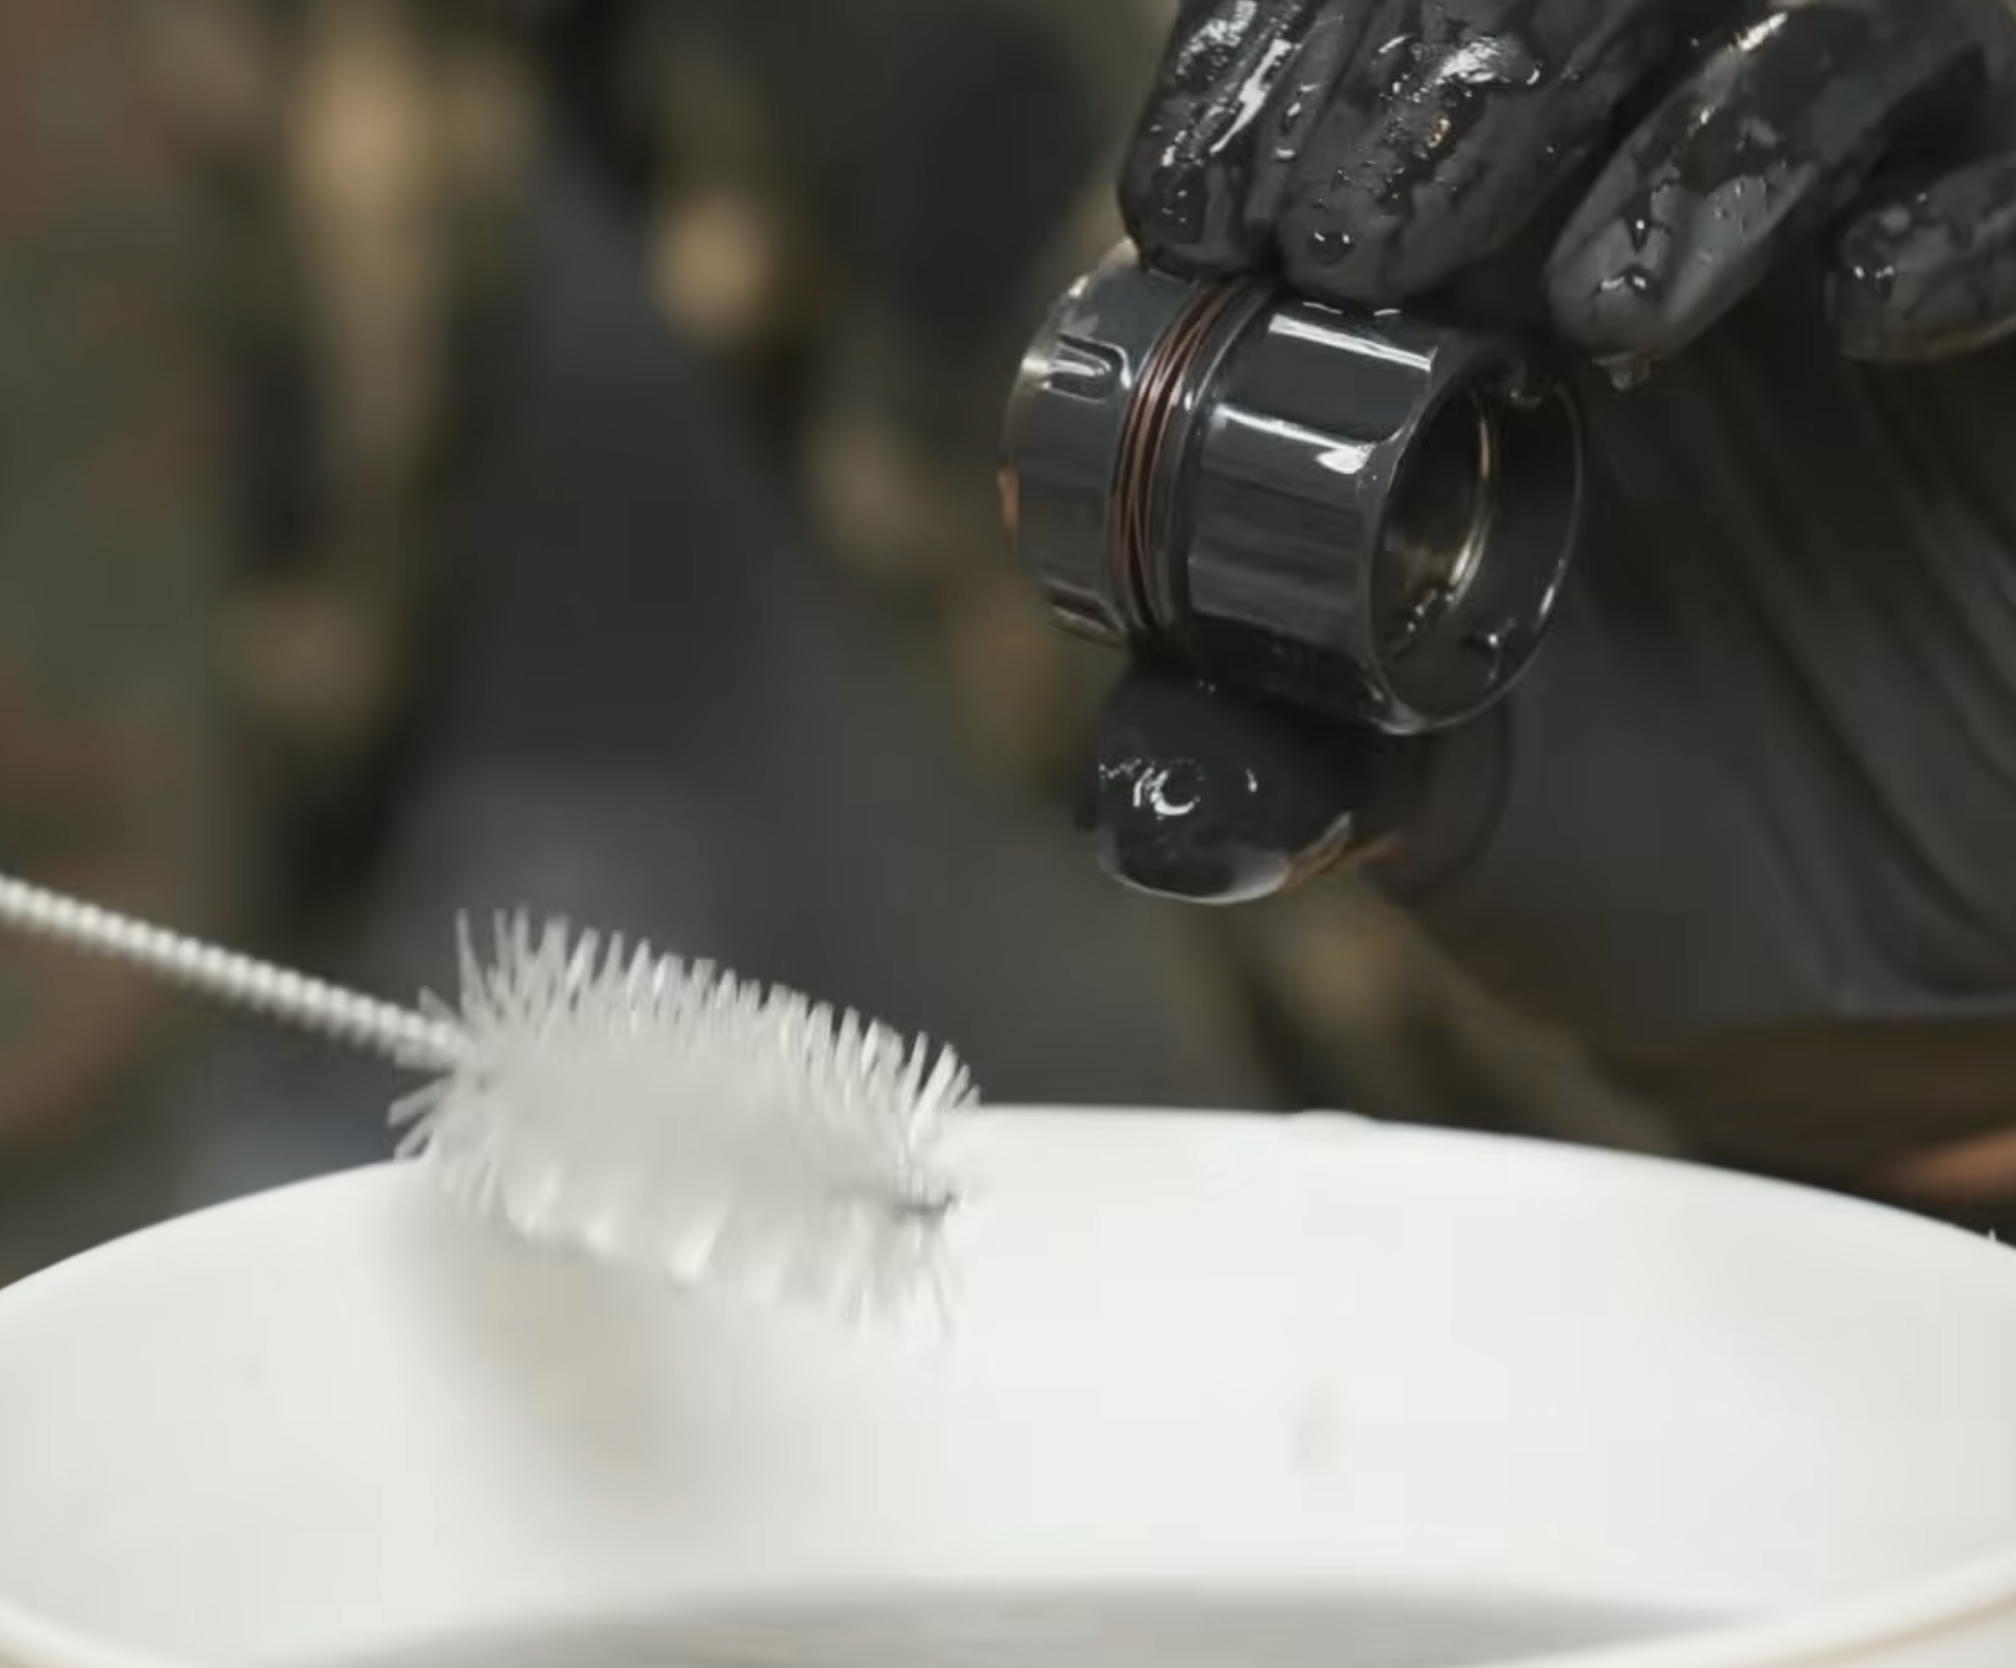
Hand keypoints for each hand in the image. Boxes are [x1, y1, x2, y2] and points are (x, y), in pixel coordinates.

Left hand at [1085, 0, 2015, 1189]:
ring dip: (1707, 136)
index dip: (1278, 85)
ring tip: (1608, 314)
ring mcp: (1869, 231)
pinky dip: (1973, 206)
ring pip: (1826, 33)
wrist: (1850, 958)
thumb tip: (1135, 805)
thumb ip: (1268, 753)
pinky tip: (1879, 306)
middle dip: (1465, 84)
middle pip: (1584, 11)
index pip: (1373, 66)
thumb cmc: (1618, 834)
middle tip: (1367, 237)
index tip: (1203, 206)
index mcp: (1478, 278)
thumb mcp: (1415, 795)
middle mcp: (1665, 207)